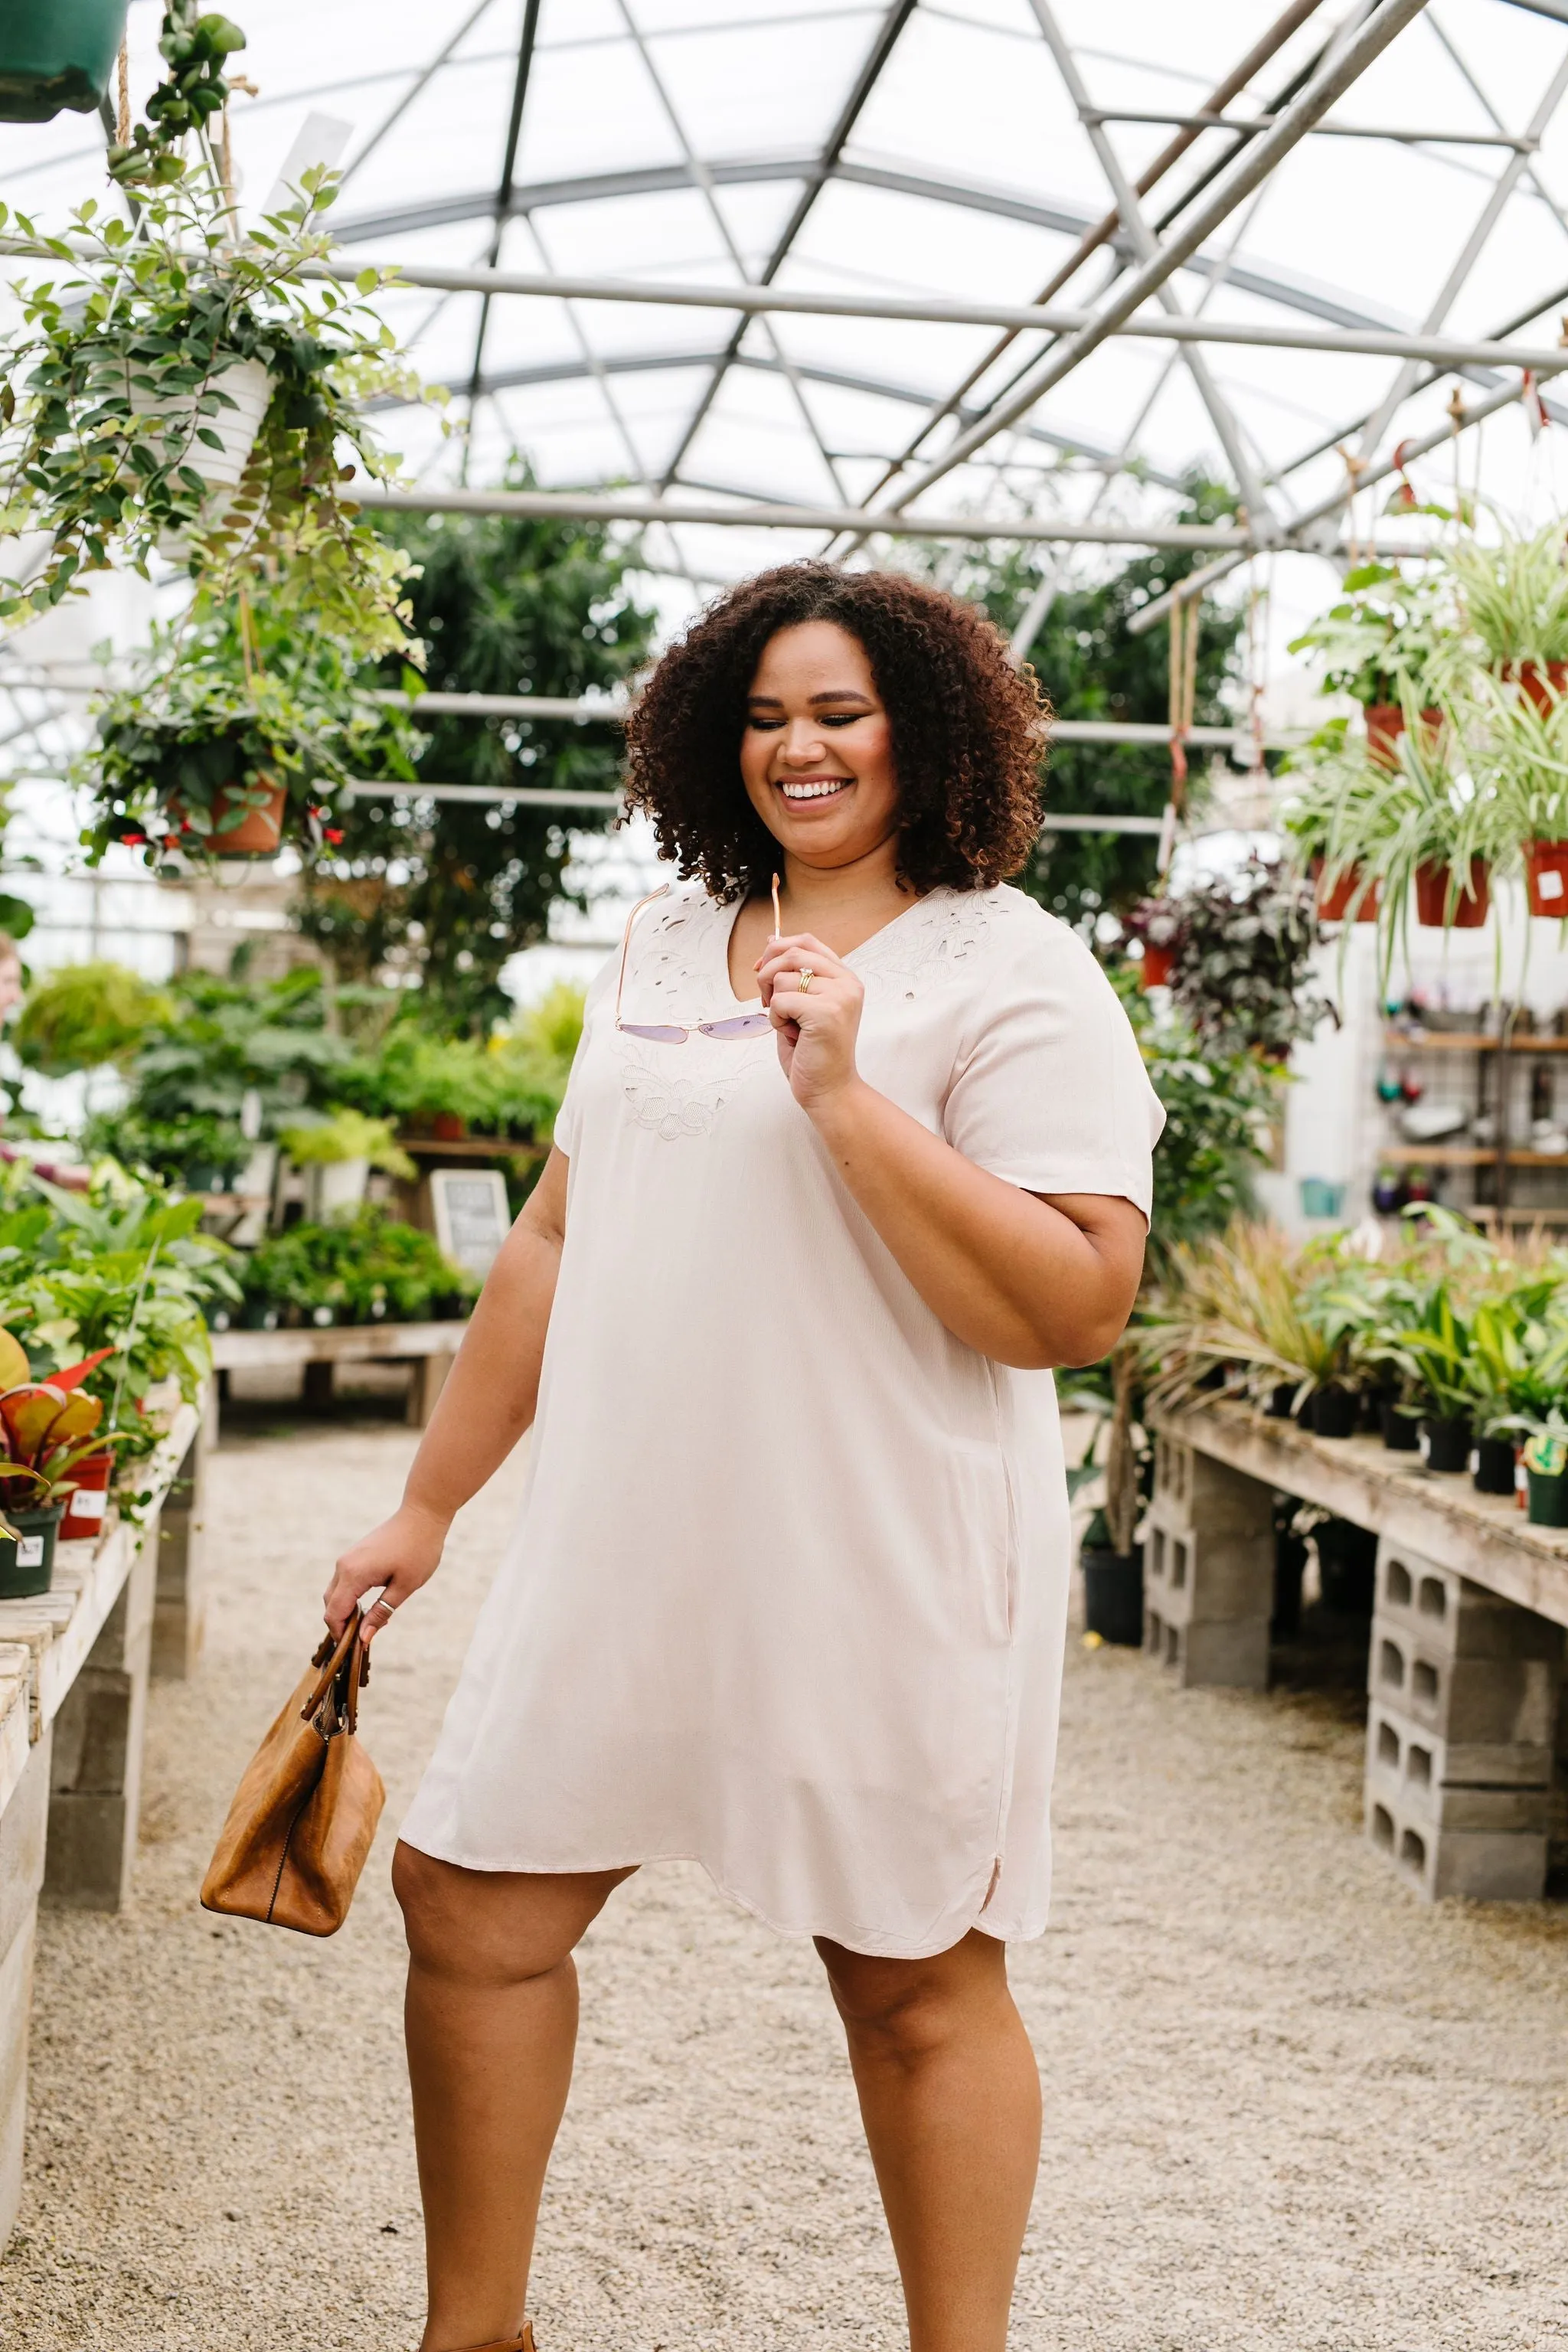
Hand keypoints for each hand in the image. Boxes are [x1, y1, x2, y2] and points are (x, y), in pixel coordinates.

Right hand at [323, 1498, 449, 1643]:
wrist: (422, 1515)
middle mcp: (344, 1566)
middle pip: (330, 1605)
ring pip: (334, 1594)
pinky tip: (368, 1607)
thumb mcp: (405, 1587)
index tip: (355, 1650)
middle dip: (341, 1626)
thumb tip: (364, 1638)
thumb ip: (381, 1613)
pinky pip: (343, 1583)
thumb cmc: (418, 1550)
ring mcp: (347, 1559)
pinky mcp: (354, 1556)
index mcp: (354, 1574)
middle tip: (364, 1639)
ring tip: (369, 1624)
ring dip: (345, 1612)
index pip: (334, 1614)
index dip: (340, 1635)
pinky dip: (349, 1599)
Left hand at [756, 930, 863, 1112]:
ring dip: (774, 1003)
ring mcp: (840, 996)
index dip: (777, 949)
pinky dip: (776, 1019)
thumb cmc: (813, 1052)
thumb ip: (793, 974)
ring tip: (790, 1025)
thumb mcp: (801, 1004)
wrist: (828, 1090)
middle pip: (792, 952)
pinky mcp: (826, 1012)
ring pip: (782, 977)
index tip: (760, 968)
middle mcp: (847, 983)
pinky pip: (781, 1000)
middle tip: (768, 1002)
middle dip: (767, 974)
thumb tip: (771, 942)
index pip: (808, 941)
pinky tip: (792, 1035)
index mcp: (845, 978)